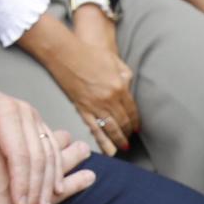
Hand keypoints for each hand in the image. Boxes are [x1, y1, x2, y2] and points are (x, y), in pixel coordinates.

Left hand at [0, 79, 58, 203]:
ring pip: (50, 153)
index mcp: (3, 110)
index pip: (18, 152)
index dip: (20, 182)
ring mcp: (33, 116)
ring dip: (50, 184)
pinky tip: (55, 191)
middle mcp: (24, 111)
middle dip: (37, 188)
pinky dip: (55, 172)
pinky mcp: (36, 124)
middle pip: (38, 155)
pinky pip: (51, 149)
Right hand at [48, 16, 138, 155]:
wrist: (65, 54)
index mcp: (119, 86)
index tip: (137, 127)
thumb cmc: (89, 53)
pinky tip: (109, 149)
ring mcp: (95, 106)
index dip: (136, 120)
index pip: (132, 109)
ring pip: (111, 128)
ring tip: (123, 146)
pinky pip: (95, 129)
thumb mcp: (114, 60)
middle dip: (128, 131)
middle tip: (130, 137)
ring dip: (119, 139)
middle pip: (123, 121)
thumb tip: (128, 86)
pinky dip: (103, 141)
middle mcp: (109, 99)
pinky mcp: (82, 109)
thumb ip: (125, 74)